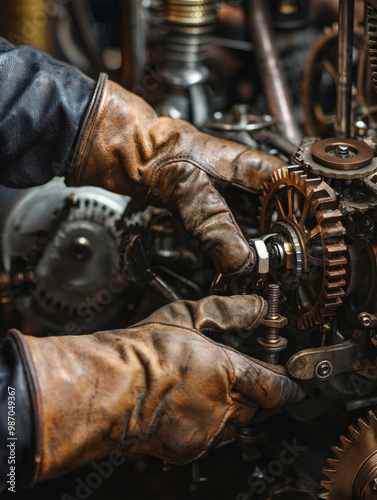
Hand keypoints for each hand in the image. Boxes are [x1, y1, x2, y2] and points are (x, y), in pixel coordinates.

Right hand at [12, 294, 303, 483]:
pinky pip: (207, 441)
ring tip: (198, 393)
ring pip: (231, 426)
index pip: (272, 385)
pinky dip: (202, 427)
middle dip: (250, 397)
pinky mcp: (187, 449)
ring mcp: (205, 431)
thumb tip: (254, 306)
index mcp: (226, 370)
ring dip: (225, 412)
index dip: (286, 387)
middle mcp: (221, 405)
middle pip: (254, 408)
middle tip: (231, 383)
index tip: (293, 387)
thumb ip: (228, 311)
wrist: (108, 388)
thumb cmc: (141, 353)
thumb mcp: (187, 316)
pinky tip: (182, 409)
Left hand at [66, 75, 285, 275]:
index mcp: (248, 163)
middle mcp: (242, 176)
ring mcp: (226, 189)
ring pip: (254, 219)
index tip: (310, 236)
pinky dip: (235, 243)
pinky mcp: (210, 202)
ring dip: (259, 242)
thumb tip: (240, 260)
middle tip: (286, 261)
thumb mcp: (187, 190)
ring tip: (265, 265)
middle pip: (276, 208)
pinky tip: (237, 257)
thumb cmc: (155, 151)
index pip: (291, 185)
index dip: (305, 210)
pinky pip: (231, 226)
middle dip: (281, 235)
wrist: (126, 151)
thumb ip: (213, 226)